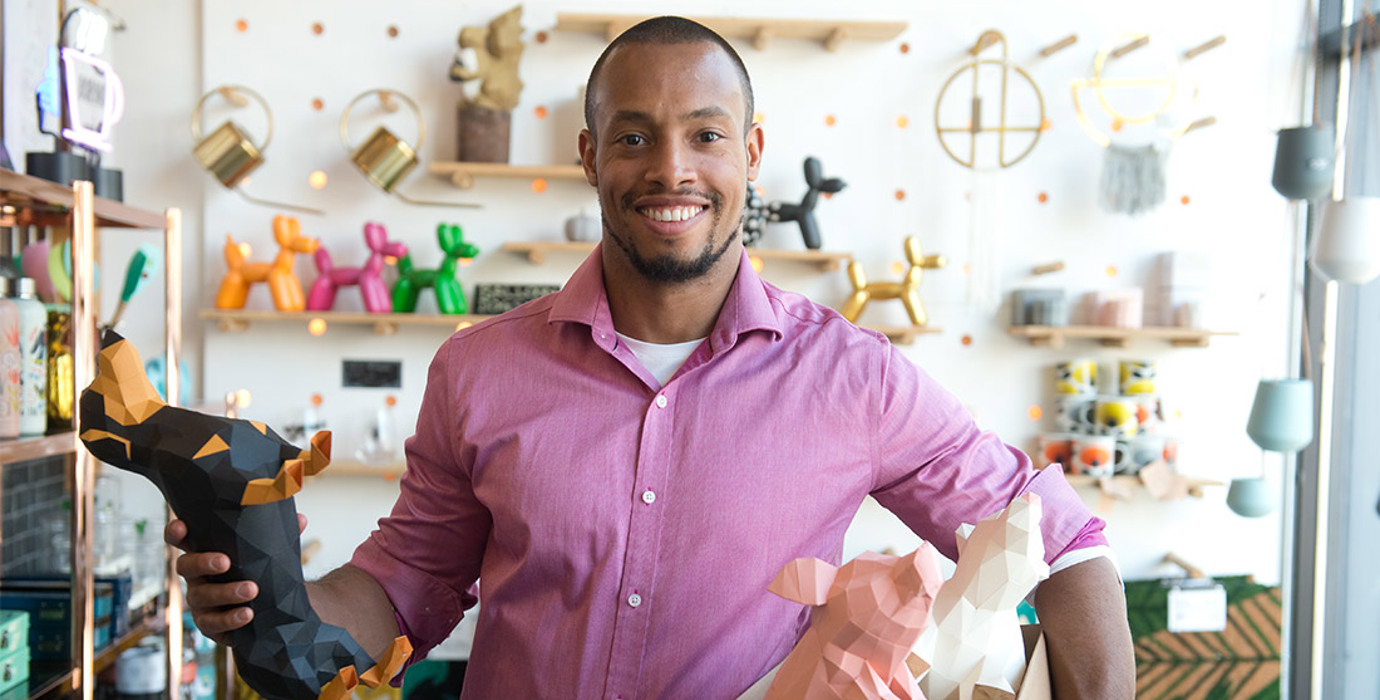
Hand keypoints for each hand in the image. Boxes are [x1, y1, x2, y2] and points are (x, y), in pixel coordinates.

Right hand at [166, 513, 307, 643]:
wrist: (270, 606)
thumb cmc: (261, 570)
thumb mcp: (268, 550)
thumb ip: (280, 534)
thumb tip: (300, 519)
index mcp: (204, 551)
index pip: (180, 539)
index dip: (175, 532)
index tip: (182, 526)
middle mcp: (196, 576)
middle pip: (186, 567)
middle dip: (203, 563)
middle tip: (226, 562)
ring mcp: (200, 601)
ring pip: (201, 597)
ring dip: (225, 593)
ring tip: (251, 589)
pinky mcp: (210, 625)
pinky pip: (214, 624)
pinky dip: (230, 619)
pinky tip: (248, 614)